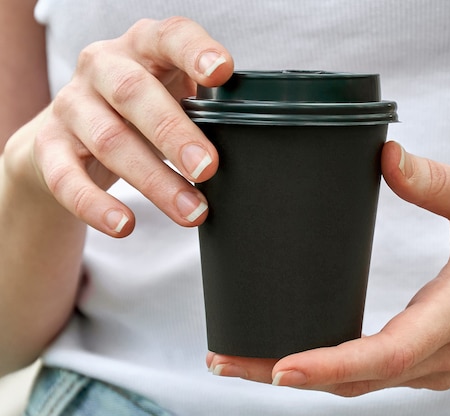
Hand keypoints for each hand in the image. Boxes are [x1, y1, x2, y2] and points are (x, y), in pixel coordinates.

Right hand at [7, 17, 232, 236]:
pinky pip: (67, 178)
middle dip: (175, 134)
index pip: (168, 36)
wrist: (69, 133)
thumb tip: (246, 141)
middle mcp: (102, 67)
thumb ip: (201, 105)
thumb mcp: (170, 95)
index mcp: (142, 47)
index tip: (222, 71)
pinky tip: (124, 226)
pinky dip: (96, 205)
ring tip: (191, 211)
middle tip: (208, 168)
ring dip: (154, 181)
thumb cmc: (139, 111)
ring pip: (110, 142)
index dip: (194, 51)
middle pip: (135, 94)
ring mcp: (71, 105)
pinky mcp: (48, 147)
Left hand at [206, 140, 449, 395]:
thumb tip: (385, 156)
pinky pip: (369, 374)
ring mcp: (433, 365)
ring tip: (242, 359)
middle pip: (355, 380)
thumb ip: (437, 182)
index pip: (387, 355)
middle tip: (226, 359)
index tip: (280, 367)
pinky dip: (327, 371)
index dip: (331, 365)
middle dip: (288, 375)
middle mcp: (440, 354)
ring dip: (300, 377)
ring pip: (358, 384)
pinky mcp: (426, 360)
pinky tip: (292, 353)